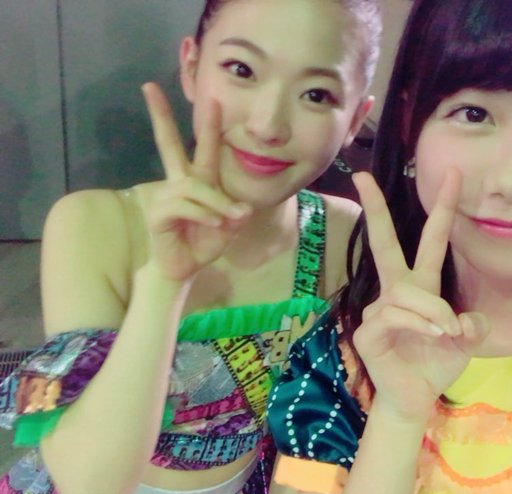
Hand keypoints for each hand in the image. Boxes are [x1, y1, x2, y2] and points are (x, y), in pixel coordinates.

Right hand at [141, 83, 251, 280]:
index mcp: (200, 181)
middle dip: (161, 116)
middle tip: (149, 87)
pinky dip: (203, 213)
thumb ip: (236, 216)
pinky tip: (214, 223)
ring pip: (193, 186)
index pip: (202, 147)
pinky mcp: (158, 213)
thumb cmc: (204, 243)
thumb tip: (243, 209)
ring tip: (225, 220)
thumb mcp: (229, 228)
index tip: (213, 98)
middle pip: (169, 144)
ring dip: (214, 202)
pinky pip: (185, 205)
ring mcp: (167, 196)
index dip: (208, 124)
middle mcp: (180, 183)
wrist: (185, 268)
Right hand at [351, 172, 487, 421]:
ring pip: (405, 293)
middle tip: (363, 176)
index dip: (442, 209)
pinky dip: (418, 324)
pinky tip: (432, 336)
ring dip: (432, 311)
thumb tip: (463, 319)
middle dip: (377, 209)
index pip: (430, 241)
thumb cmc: (436, 363)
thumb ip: (474, 325)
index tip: (452, 174)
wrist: (415, 398)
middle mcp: (396, 291)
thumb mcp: (467, 342)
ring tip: (446, 332)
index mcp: (421, 286)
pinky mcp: (368, 331)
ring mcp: (378, 309)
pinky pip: (393, 315)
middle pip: (383, 243)